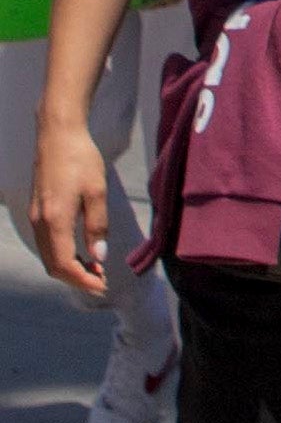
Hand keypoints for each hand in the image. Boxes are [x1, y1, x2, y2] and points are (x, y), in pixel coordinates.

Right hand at [28, 114, 112, 296]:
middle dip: (76, 278)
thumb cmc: (81, 160)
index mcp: (55, 220)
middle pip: (53, 265)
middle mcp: (40, 223)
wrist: (58, 136)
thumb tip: (99, 256)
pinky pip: (47, 243)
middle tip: (101, 281)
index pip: (64, 264)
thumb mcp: (97, 192)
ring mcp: (36, 217)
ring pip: (48, 256)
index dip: (82, 280)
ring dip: (69, 267)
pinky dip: (62, 254)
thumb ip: (97, 226)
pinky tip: (81, 251)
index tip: (102, 286)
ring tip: (94, 269)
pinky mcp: (37, 211)